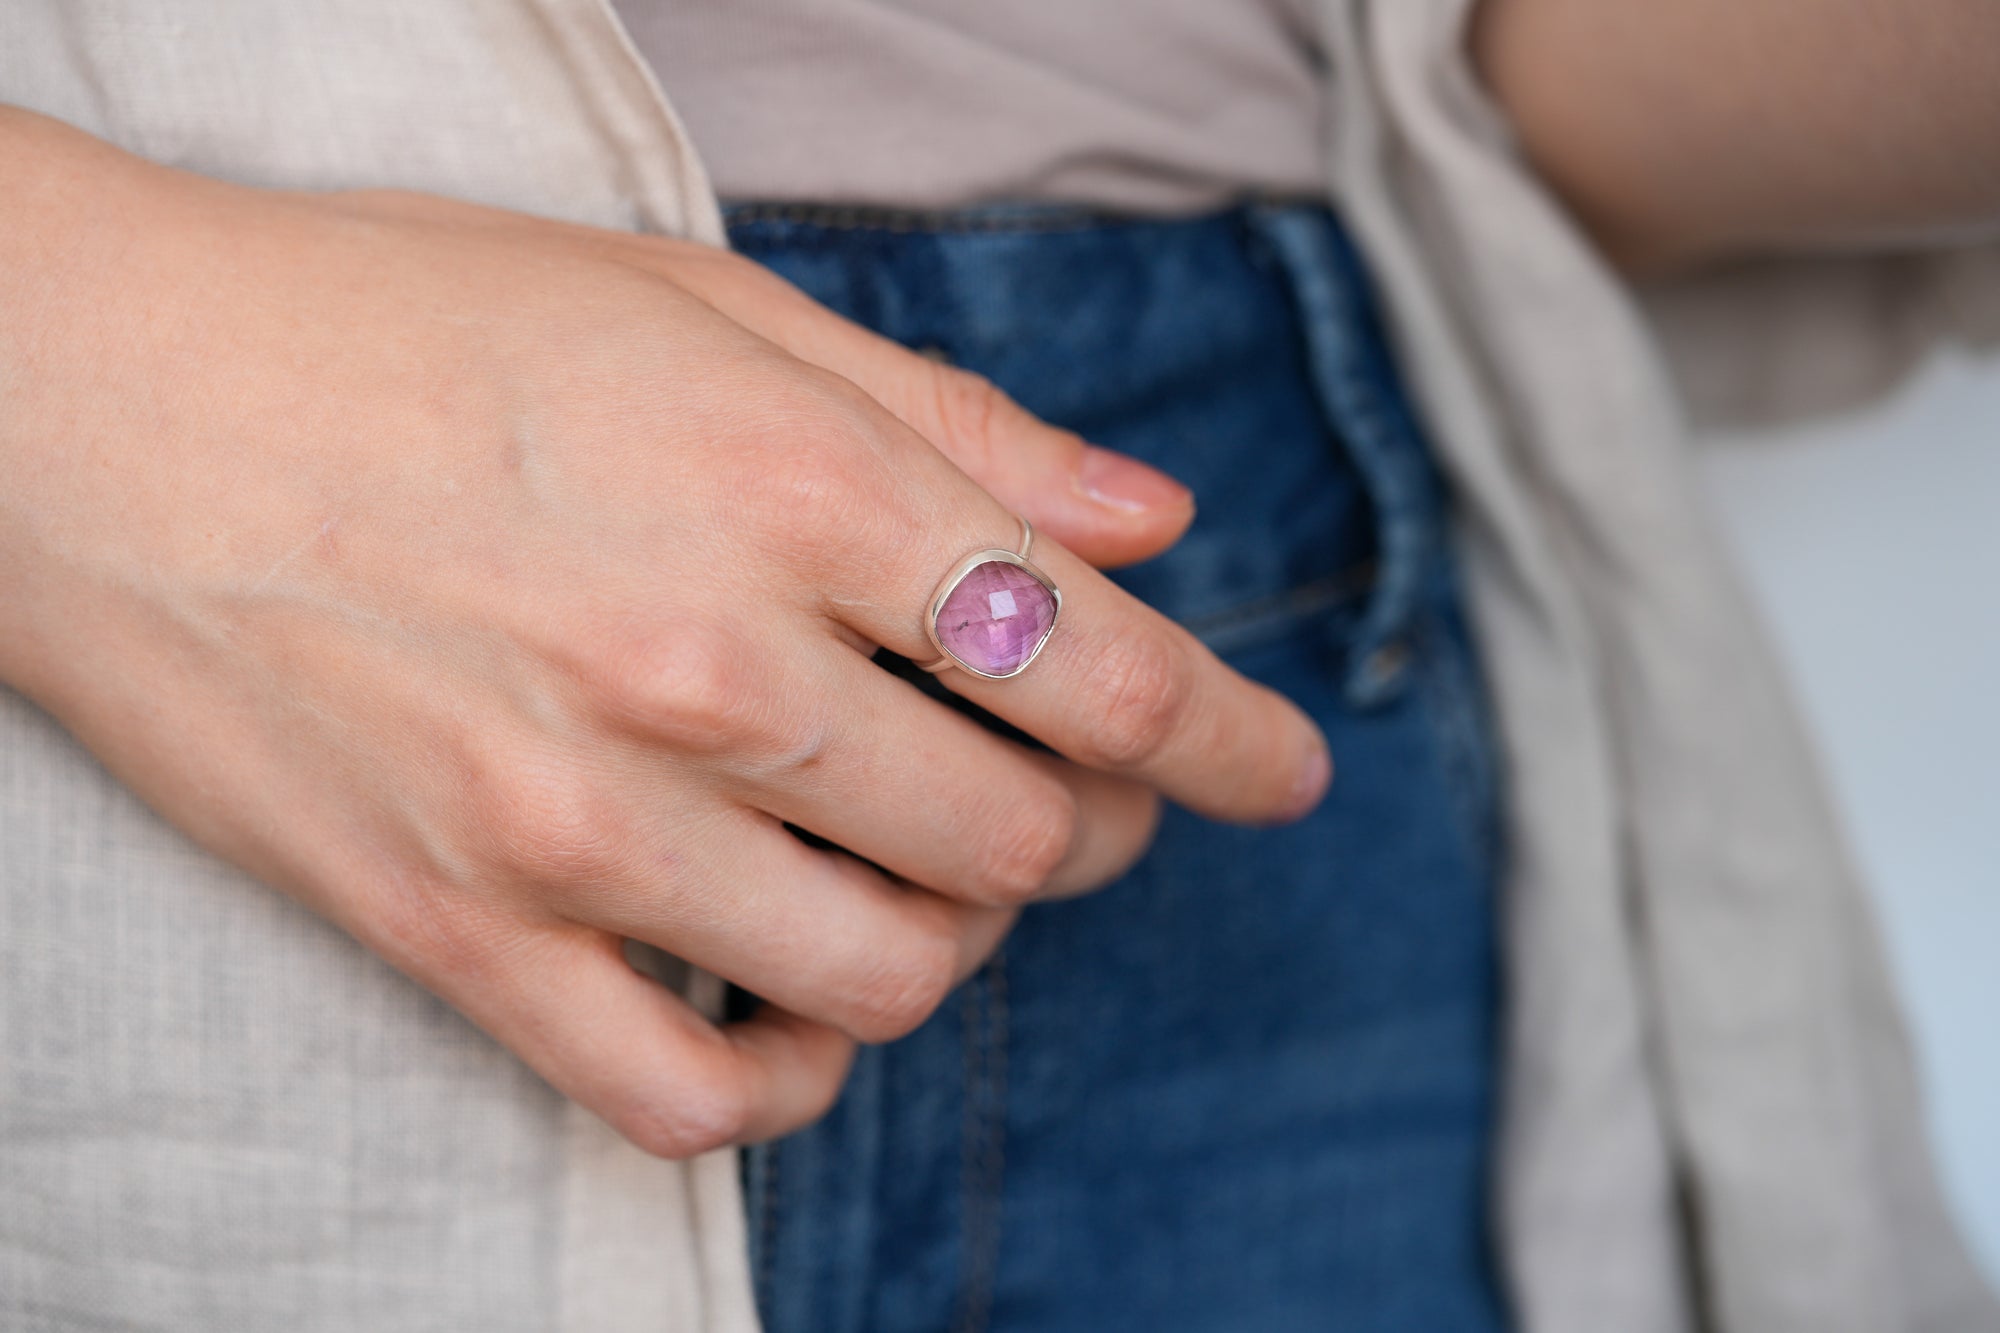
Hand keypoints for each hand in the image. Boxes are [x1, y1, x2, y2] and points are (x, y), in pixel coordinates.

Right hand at [0, 110, 1331, 1156]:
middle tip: (1064, 787)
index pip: (1100, 669)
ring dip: (951, 938)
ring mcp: (580, 825)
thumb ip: (948, 425)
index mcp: (792, 491)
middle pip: (1021, 838)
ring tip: (919, 871)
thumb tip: (1143, 524)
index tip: (1276, 769)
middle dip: (1089, 824)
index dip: (1226, 735)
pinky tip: (786, 1005)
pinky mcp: (462, 935)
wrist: (102, 403)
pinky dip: (782, 1076)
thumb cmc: (409, 325)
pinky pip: (689, 1098)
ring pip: (888, 977)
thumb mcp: (700, 309)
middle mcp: (708, 671)